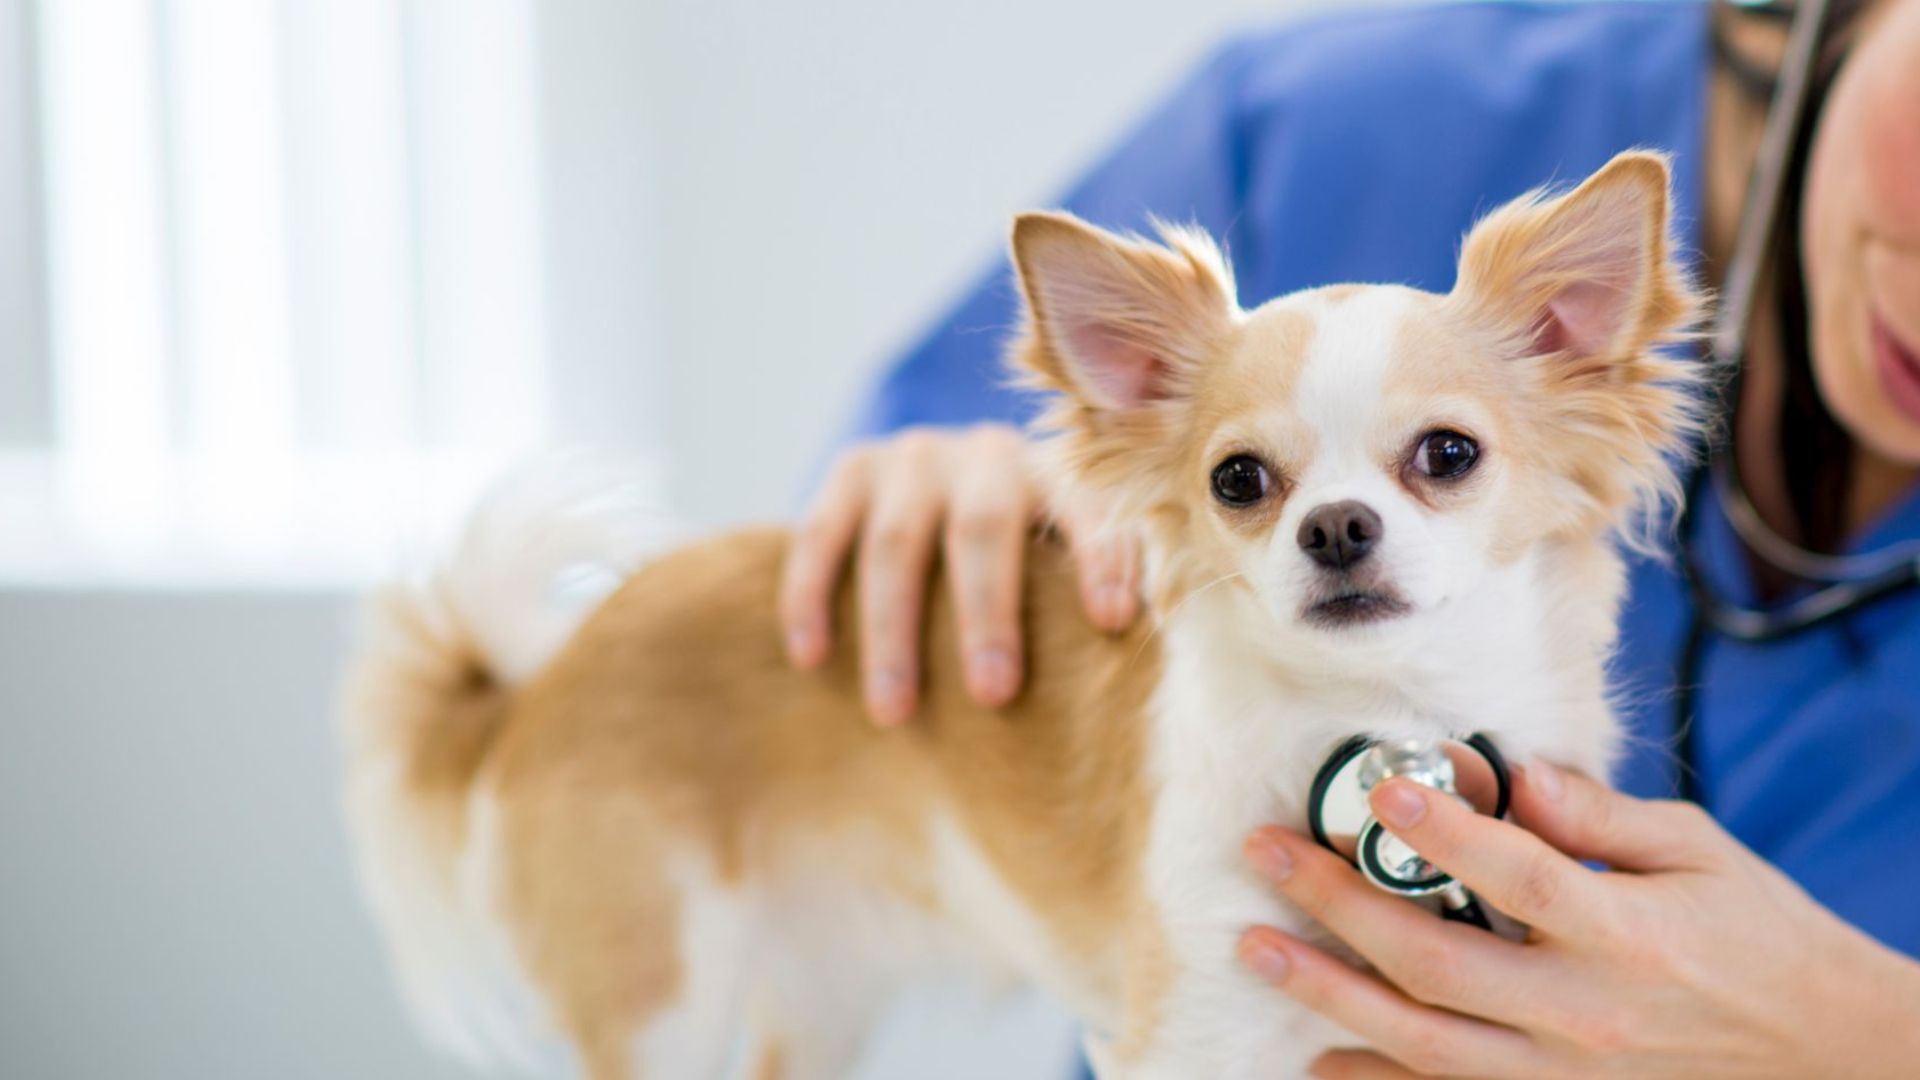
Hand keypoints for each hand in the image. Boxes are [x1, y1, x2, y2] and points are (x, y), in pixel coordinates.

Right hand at [779, 423, 1139, 725]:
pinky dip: (811, 596)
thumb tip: (1129, 678)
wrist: (942, 491)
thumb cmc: (1024, 564)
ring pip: (895, 543)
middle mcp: (986, 453)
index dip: (1100, 559)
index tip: (1111, 623)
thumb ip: (1083, 599)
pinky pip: (821, 533)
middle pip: (983, 530)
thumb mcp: (1062, 566)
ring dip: (892, 632)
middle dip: (988, 616)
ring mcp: (913, 456)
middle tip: (992, 695)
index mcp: (1056, 473)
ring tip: (894, 714)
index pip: (1085, 509)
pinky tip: (812, 657)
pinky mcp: (851, 467)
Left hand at [1237, 761, 1919, 1078]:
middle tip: (1266, 857)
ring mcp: (1564, 1073)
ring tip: (1257, 949)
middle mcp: (1586, 1012)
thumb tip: (1518, 776)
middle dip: (1338, 905)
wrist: (1825, 1053)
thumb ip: (1602, 817)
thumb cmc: (1759, 935)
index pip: (1520, 878)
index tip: (1381, 786)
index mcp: (1629, 935)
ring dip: (1328, 995)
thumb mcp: (1700, 853)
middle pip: (1439, 961)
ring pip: (1422, 1042)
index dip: (1445, 832)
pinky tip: (1317, 1057)